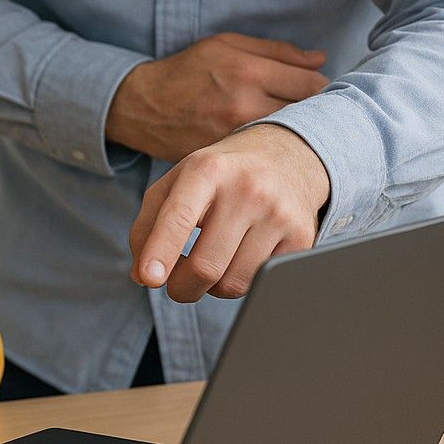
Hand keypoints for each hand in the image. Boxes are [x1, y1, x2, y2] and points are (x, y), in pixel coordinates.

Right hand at [108, 33, 328, 162]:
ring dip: (295, 135)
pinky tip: (267, 146)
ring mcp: (233, 136)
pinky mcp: (225, 157)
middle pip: (307, 115)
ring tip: (291, 130)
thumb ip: (276, 51)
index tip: (315, 91)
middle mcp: (243, 105)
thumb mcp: (226, 45)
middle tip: (309, 113)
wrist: (142, 106)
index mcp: (248, 71)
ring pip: (289, 139)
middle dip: (313, 113)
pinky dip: (271, 151)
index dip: (322, 87)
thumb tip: (320, 59)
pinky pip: (264, 156)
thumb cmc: (187, 71)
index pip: (313, 84)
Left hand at [128, 124, 329, 302]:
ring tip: (214, 261)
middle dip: (181, 288)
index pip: (179, 217)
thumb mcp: (176, 183)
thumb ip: (148, 226)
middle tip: (176, 285)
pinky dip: (242, 281)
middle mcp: (247, 189)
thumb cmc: (220, 175)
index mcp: (207, 170)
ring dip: (213, 287)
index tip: (150, 278)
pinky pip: (260, 283)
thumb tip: (141, 276)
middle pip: (205, 266)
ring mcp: (279, 214)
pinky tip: (241, 257)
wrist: (286, 155)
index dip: (161, 251)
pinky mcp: (302, 237)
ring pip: (233, 284)